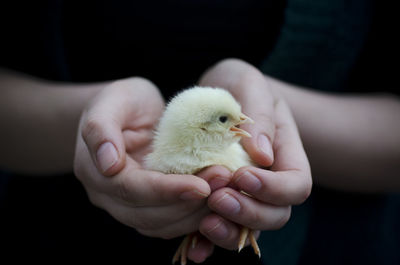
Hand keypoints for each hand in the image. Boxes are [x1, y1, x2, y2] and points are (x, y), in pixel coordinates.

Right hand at [73, 77, 210, 238]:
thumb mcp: (112, 100)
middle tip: (223, 182)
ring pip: (160, 225)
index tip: (201, 187)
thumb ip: (101, 127)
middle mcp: (108, 196)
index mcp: (95, 170)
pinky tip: (216, 199)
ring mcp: (128, 205)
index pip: (131, 190)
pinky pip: (170, 223)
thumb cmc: (123, 102)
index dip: (166, 191)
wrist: (130, 114)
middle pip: (147, 214)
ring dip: (194, 213)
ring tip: (225, 190)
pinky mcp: (148, 207)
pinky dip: (193, 216)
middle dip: (187, 203)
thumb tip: (109, 165)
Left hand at [196, 59, 311, 250]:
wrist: (218, 96)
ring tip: (205, 223)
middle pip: (276, 215)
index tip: (243, 175)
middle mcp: (270, 181)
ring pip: (249, 230)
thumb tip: (263, 155)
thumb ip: (261, 114)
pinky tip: (195, 245)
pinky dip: (209, 242)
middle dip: (250, 213)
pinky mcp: (221, 202)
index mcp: (286, 154)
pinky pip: (221, 228)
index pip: (296, 185)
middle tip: (219, 199)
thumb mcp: (250, 84)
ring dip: (230, 232)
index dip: (275, 189)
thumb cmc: (238, 85)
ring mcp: (246, 195)